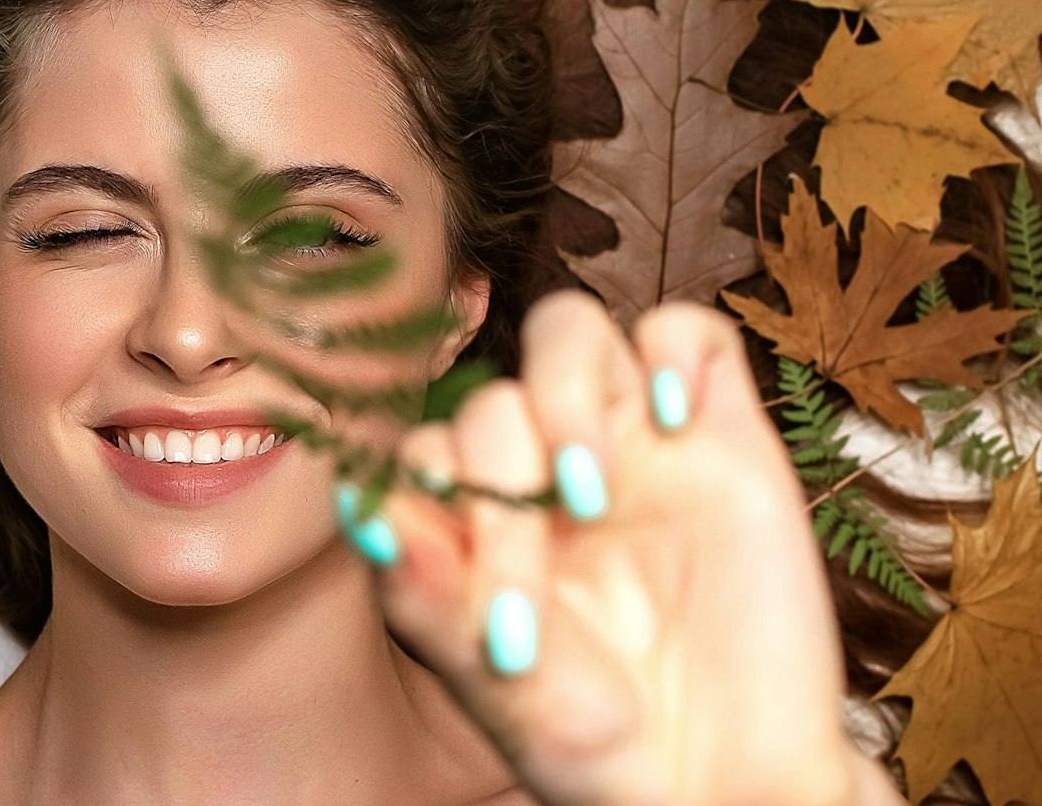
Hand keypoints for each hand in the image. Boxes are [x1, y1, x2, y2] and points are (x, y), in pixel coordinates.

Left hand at [335, 289, 899, 805]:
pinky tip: (675, 423)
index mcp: (471, 519)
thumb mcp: (497, 686)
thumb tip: (362, 513)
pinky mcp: (721, 435)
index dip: (427, 497)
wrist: (728, 779)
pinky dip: (675, 353)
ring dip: (563, 397)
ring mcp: (630, 443)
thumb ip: (425, 595)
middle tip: (537, 590)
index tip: (467, 589)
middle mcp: (542, 468)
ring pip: (567, 330)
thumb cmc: (600, 745)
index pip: (421, 449)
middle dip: (500, 488)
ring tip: (591, 495)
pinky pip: (688, 332)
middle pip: (489, 400)